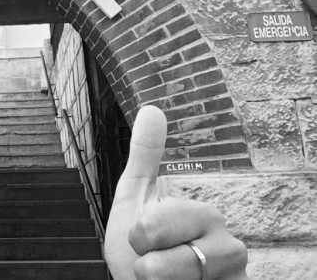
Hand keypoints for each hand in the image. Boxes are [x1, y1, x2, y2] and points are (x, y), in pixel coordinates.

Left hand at [104, 105, 248, 278]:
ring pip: (174, 277)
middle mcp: (229, 245)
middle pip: (169, 250)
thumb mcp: (136, 200)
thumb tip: (153, 109)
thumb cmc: (142, 253)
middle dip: (146, 262)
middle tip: (152, 264)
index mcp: (205, 215)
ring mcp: (235, 274)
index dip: (140, 235)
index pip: (159, 222)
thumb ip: (145, 157)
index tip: (143, 240)